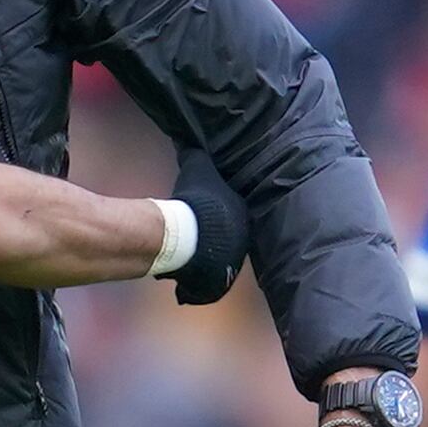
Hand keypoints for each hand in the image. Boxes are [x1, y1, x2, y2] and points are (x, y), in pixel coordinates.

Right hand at [168, 144, 248, 303]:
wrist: (187, 237)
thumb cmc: (197, 201)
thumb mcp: (197, 168)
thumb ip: (195, 154)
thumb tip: (190, 140)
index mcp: (242, 217)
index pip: (235, 216)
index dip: (219, 215)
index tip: (206, 214)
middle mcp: (242, 244)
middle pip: (229, 242)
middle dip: (215, 240)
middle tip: (196, 236)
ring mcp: (230, 268)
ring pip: (219, 266)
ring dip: (206, 262)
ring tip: (188, 257)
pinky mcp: (215, 286)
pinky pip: (208, 286)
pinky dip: (197, 284)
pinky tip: (185, 280)